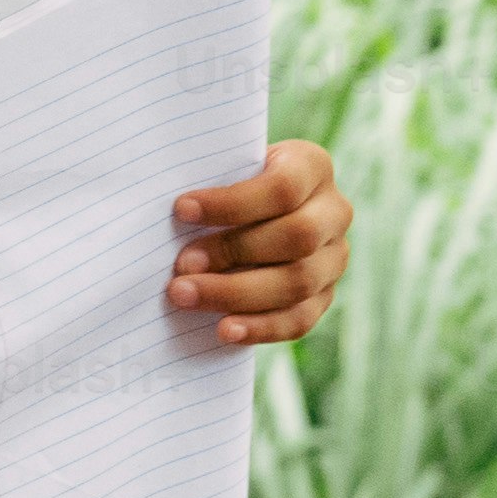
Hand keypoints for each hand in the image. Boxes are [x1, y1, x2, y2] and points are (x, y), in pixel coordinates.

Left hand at [172, 141, 352, 344]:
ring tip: (185, 296)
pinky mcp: (324, 296)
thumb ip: (206, 178)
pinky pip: (299, 319)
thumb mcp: (221, 168)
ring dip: (236, 293)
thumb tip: (163, 207)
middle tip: (181, 264)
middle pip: (297, 237)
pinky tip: (223, 330)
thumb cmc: (224, 184)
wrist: (246, 216)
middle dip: (233, 252)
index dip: (233, 202)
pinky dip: (260, 328)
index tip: (181, 210)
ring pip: (297, 282)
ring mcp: (334, 258)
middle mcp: (334, 211)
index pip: (283, 187)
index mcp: (311, 166)